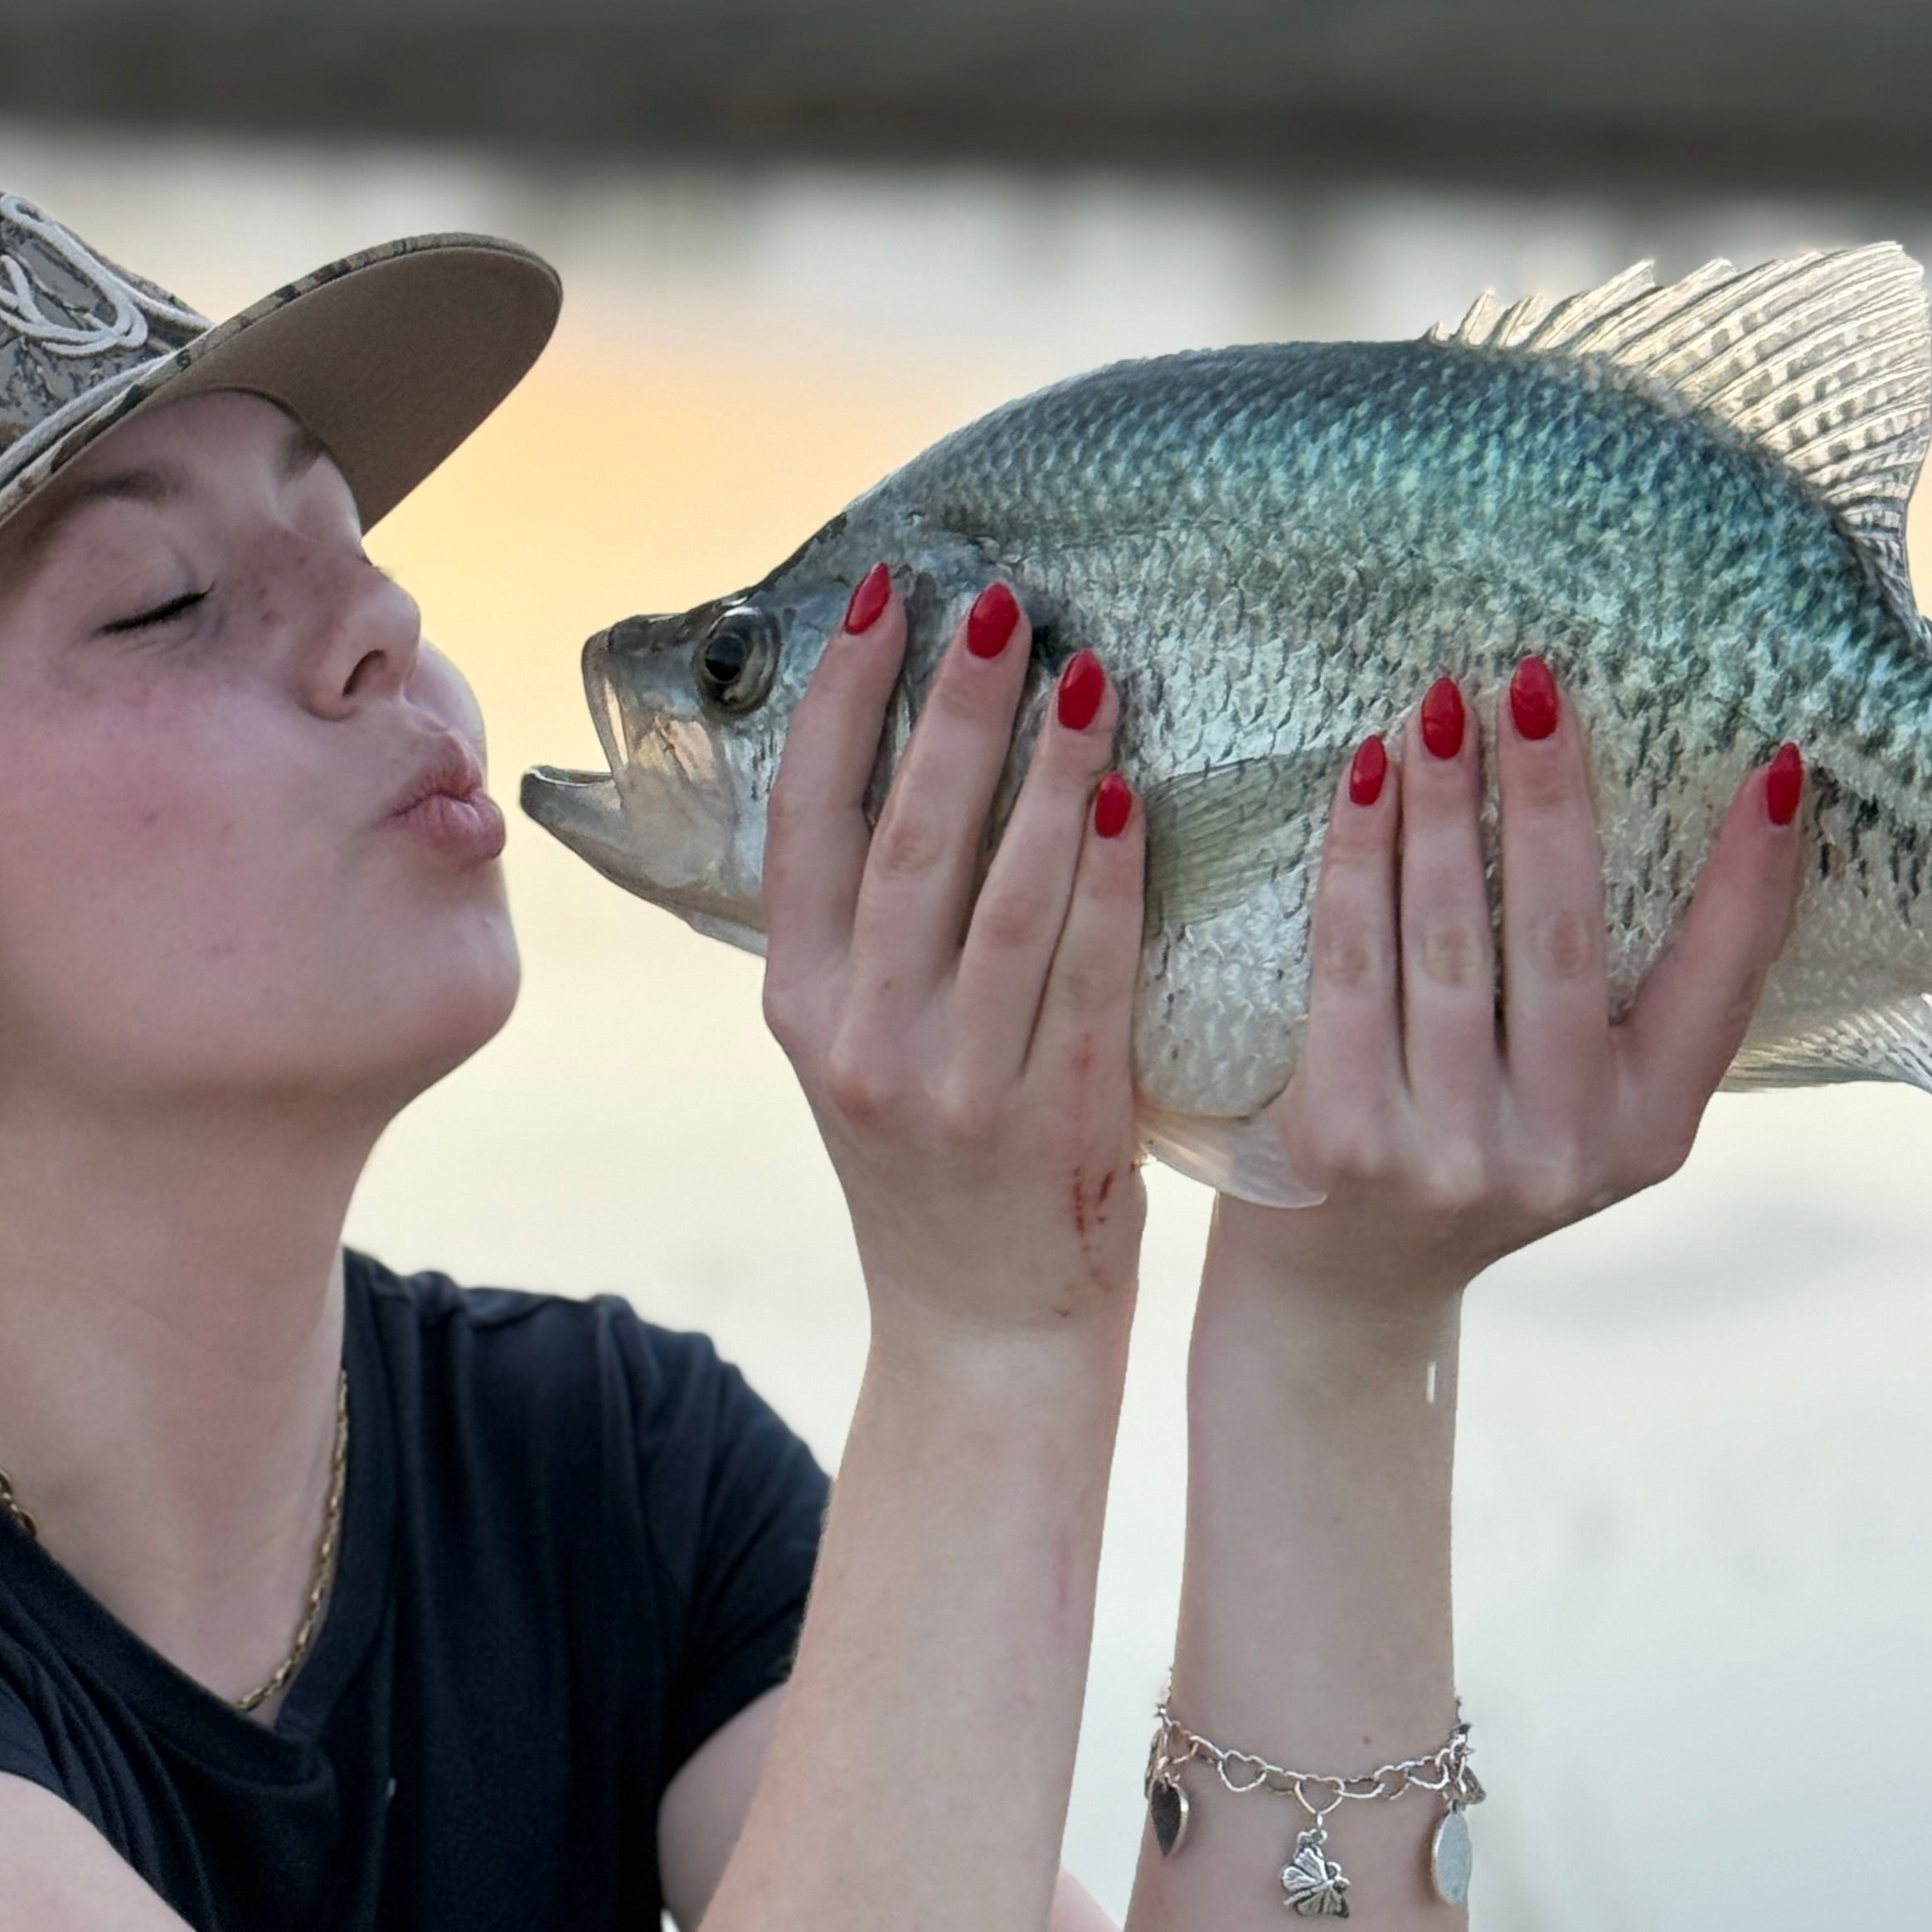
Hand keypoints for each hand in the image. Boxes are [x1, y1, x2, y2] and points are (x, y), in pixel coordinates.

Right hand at [763, 574, 1148, 1352]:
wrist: (982, 1333)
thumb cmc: (935, 1167)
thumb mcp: (860, 1050)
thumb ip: (870, 934)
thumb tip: (907, 755)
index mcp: (800, 1003)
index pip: (807, 821)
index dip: (843, 701)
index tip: (887, 598)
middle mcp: (860, 1037)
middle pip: (906, 839)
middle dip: (952, 707)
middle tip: (1001, 602)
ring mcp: (951, 1083)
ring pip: (1000, 896)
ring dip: (1046, 773)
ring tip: (1085, 673)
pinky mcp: (1050, 1116)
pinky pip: (1083, 971)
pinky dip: (1105, 879)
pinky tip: (1131, 798)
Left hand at [1255, 662, 1806, 1312]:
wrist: (1337, 1294)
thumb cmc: (1463, 1158)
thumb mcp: (1574, 1108)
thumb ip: (1616, 1008)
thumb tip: (1659, 824)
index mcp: (1646, 1131)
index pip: (1723, 986)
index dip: (1753, 877)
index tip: (1775, 763)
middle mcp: (1562, 1148)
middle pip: (1565, 937)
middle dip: (1549, 795)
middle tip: (1536, 681)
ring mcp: (1454, 1150)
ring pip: (1451, 939)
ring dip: (1441, 804)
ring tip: (1437, 704)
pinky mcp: (1347, 1138)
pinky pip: (1353, 965)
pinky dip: (1356, 860)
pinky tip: (1357, 782)